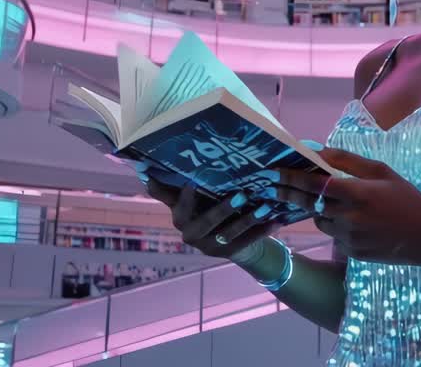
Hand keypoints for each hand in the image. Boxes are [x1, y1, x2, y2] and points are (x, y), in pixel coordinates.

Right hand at [146, 177, 278, 261]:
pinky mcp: (228, 253)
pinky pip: (248, 242)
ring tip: (267, 206)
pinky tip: (278, 220)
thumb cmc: (207, 206)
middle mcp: (190, 234)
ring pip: (230, 233)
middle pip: (206, 222)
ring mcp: (209, 246)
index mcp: (180, 216)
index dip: (185, 197)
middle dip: (223, 209)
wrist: (226, 237)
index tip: (192, 183)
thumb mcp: (191, 196)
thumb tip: (142, 166)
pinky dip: (264, 230)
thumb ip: (172, 185)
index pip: (179, 206)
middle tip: (242, 195)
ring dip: (250, 220)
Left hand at [274, 147, 420, 267]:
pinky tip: (350, 219)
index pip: (314, 184)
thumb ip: (348, 161)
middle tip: (271, 185)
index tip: (273, 172)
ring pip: (319, 221)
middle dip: (289, 193)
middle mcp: (349, 218)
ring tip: (328, 201)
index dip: (291, 178)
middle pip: (308, 204)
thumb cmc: (406, 199)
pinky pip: (333, 235)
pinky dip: (334, 224)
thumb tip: (319, 150)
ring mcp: (348, 238)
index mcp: (357, 193)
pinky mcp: (351, 253)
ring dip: (317, 210)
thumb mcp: (382, 172)